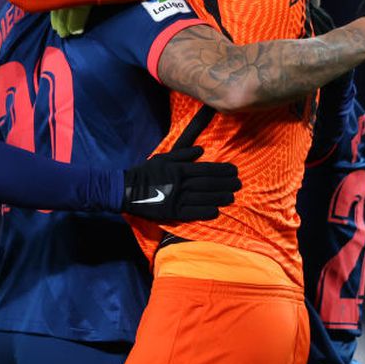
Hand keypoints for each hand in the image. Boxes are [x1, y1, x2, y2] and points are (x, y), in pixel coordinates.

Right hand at [122, 146, 238, 221]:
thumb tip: (201, 150)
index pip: (206, 169)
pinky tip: (216, 211)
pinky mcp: (172, 212)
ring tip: (231, 197)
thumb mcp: (162, 158)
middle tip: (239, 184)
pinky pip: (192, 213)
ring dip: (220, 197)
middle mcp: (180, 183)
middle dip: (226, 183)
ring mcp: (176, 198)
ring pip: (204, 198)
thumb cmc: (145, 173)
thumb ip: (183, 154)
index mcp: (178, 169)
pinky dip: (205, 212)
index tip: (234, 171)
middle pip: (208, 183)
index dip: (222, 170)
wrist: (126, 190)